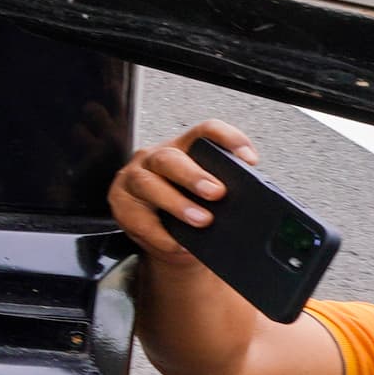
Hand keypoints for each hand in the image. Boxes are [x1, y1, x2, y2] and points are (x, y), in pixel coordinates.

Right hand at [111, 120, 248, 283]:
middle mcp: (155, 158)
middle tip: (217, 193)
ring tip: (201, 221)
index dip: (227, 139)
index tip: (249, 159)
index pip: (205, 131)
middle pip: (170, 158)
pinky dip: (160, 234)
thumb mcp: (211, 199)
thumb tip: (253, 204)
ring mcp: (133, 179)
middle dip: (194, 175)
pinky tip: (177, 243)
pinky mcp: (120, 204)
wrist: (172, 243)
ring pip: (148, 183)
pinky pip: (138, 218)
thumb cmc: (194, 214)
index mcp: (183, 148)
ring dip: (176, 203)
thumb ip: (227, 193)